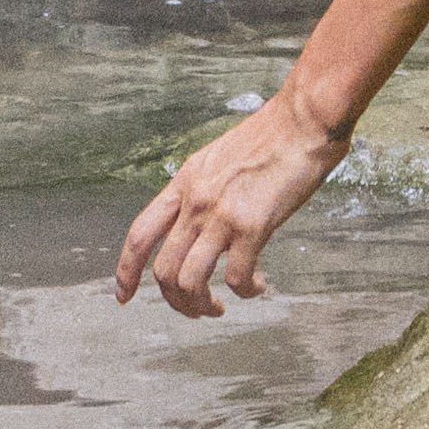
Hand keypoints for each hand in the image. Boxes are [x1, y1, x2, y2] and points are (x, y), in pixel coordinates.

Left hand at [115, 92, 339, 313]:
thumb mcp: (219, 160)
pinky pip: (237, 277)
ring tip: (220, 307)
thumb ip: (204, 191)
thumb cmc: (273, 137)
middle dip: (176, 301)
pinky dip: (245, 291)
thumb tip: (201, 225)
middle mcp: (196, 200)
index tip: (124, 295)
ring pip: (190, 280)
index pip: (140, 234)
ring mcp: (222, 213)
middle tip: (197, 309)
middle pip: (163, 270)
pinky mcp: (253, 225)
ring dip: (202, 305)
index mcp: (185, 183)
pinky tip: (258, 285)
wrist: (304, 119)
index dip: (126, 271)